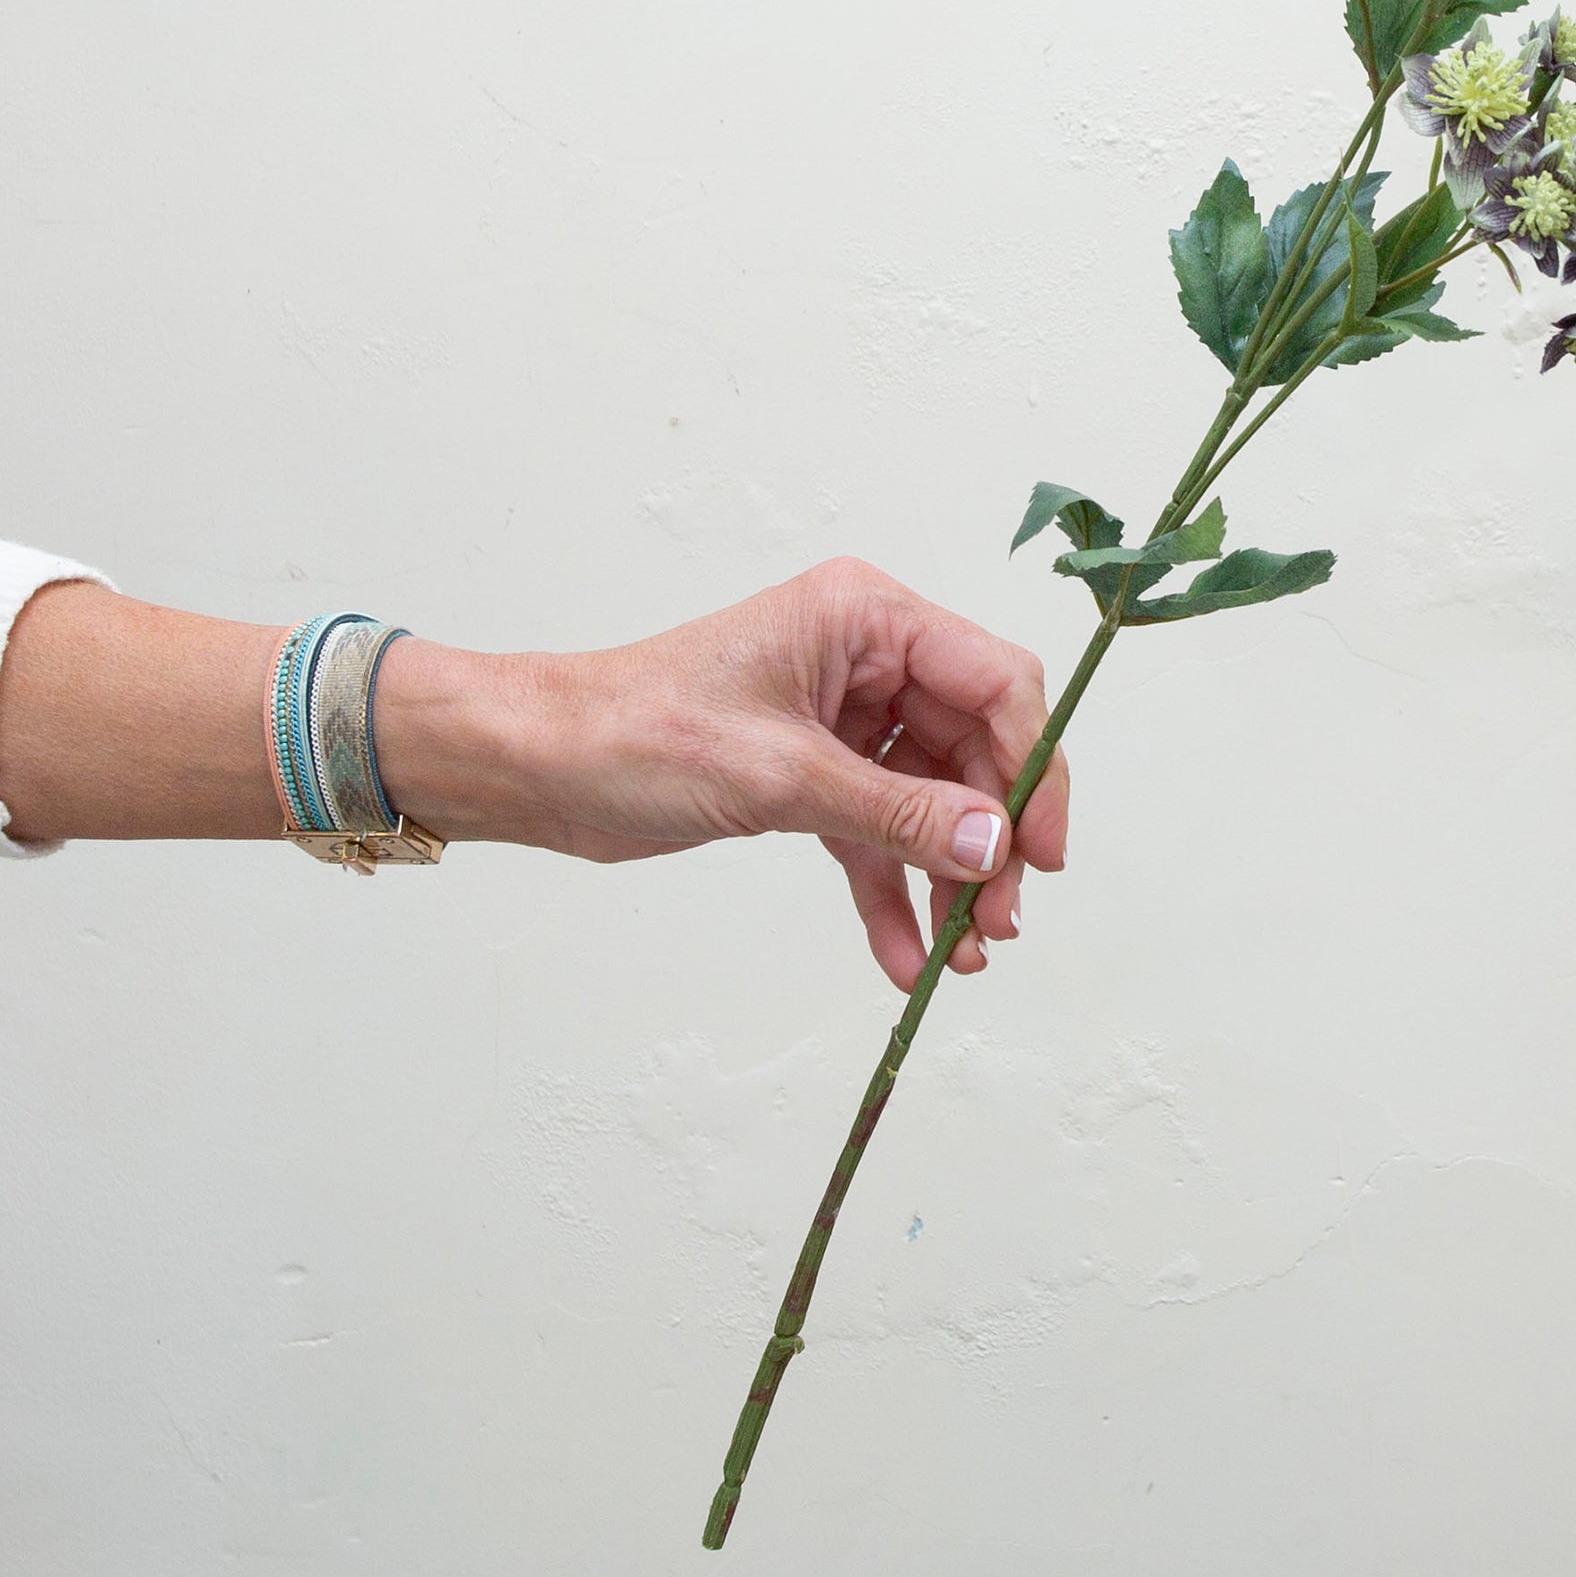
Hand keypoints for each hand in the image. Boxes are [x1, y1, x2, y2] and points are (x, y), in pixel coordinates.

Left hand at [375, 558, 1069, 988]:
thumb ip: (896, 813)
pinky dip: (892, 893)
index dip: (1032, 765)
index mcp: (866, 619)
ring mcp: (842, 720)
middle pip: (974, 751)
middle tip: (999, 921)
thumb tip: (992, 844)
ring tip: (962, 954)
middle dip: (989, 840)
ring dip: (949, 877)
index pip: (995, 682)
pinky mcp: (811, 775)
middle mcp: (865, 661)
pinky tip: (905, 958)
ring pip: (932, 802)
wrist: (536, 764)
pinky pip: (877, 836)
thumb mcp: (778, 776)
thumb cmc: (634, 731)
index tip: (1040, 849)